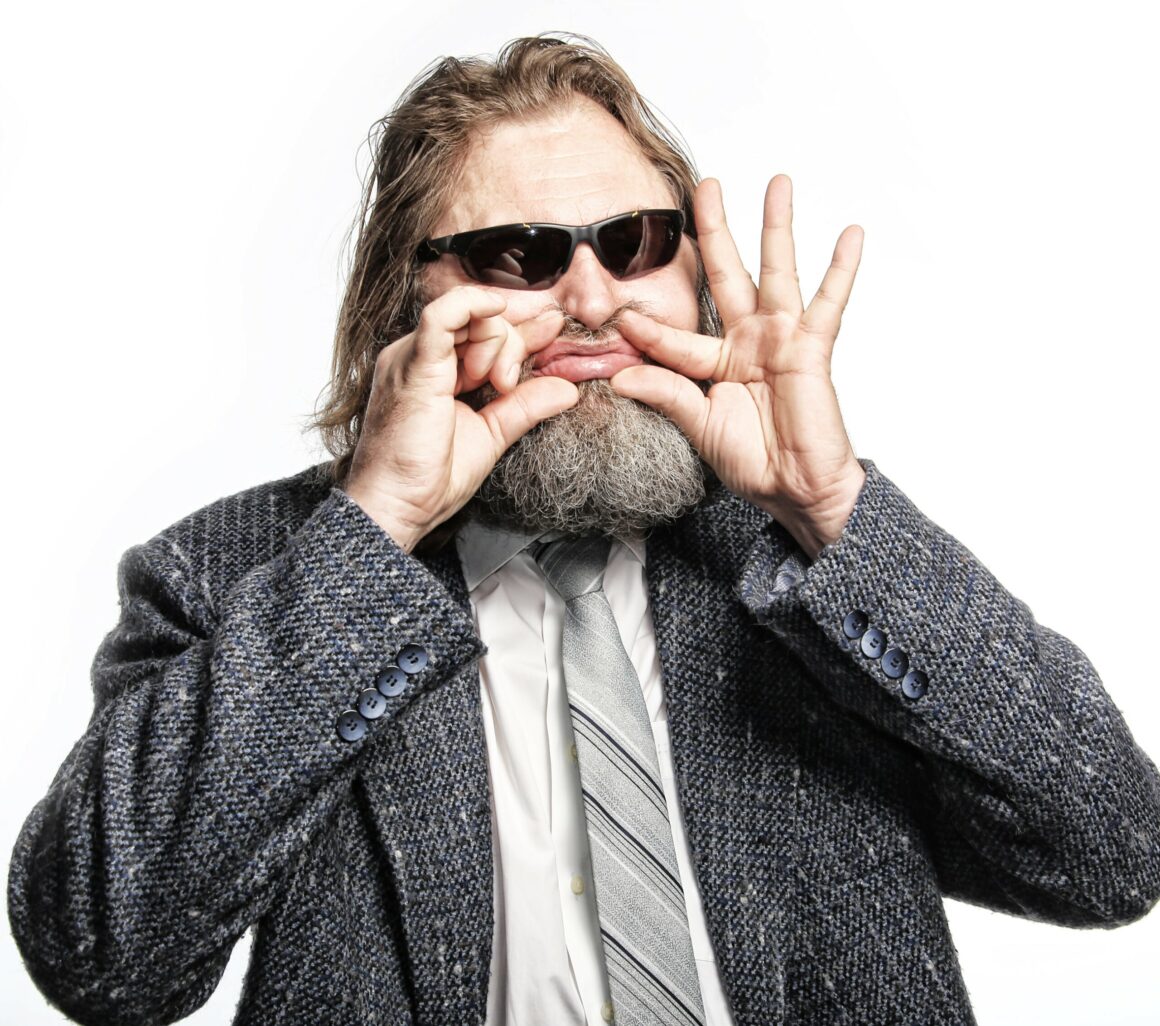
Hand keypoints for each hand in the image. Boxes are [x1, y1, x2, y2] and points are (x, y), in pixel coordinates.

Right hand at [343, 287, 577, 551]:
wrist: (395, 506)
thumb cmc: (428, 479)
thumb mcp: (492, 434)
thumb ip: (526, 406)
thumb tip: (568, 389)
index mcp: (434, 371)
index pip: (481, 332)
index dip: (522, 330)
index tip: (554, 330)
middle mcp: (419, 357)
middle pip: (479, 322)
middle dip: (510, 345)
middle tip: (507, 386)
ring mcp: (412, 357)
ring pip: (469, 316)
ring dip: (497, 343)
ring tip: (496, 385)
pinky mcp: (413, 363)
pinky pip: (443, 314)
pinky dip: (474, 305)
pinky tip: (499, 309)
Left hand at [611, 175, 865, 558]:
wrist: (795, 489)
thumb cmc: (751, 462)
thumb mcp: (699, 426)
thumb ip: (666, 395)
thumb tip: (621, 377)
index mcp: (715, 362)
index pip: (676, 336)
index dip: (649, 328)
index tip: (619, 317)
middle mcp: (747, 341)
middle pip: (727, 273)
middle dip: (716, 229)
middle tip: (705, 186)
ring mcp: (781, 339)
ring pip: (776, 271)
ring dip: (777, 226)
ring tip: (778, 183)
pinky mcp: (812, 348)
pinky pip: (829, 302)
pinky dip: (841, 268)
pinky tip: (850, 232)